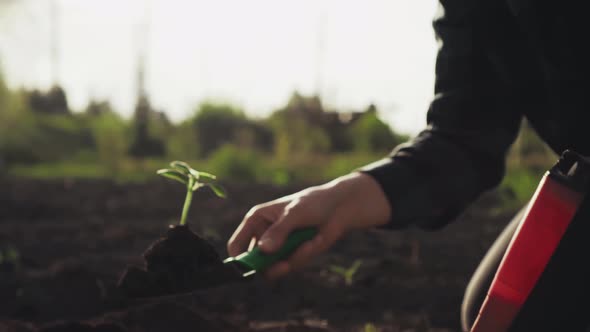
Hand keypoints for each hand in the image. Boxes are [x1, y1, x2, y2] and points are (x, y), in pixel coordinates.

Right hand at [227, 172, 391, 278]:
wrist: (337, 209)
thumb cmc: (312, 203)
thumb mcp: (295, 214)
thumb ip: (279, 232)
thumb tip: (263, 250)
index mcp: (255, 221)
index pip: (237, 246)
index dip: (239, 260)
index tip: (250, 269)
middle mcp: (263, 236)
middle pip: (255, 263)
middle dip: (272, 265)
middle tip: (285, 265)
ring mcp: (277, 248)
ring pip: (275, 268)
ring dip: (294, 258)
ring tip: (309, 243)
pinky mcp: (292, 255)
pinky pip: (292, 266)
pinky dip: (305, 256)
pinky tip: (315, 240)